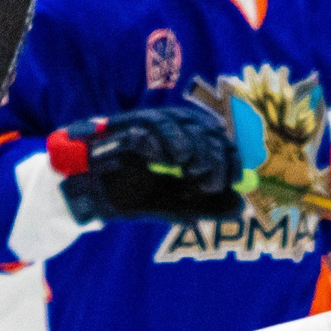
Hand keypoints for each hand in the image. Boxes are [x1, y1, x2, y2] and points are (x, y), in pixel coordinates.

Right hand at [47, 106, 242, 224]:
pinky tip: (165, 161)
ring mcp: (139, 124)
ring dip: (188, 145)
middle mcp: (163, 127)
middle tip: (206, 181)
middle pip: (199, 127)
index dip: (229, 155)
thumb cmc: (131, 195)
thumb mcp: (174, 204)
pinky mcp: (117, 129)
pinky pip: (143, 129)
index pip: (215, 136)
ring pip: (173, 122)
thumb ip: (204, 206)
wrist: (88, 197)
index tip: (233, 180)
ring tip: (187, 169)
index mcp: (180, 139)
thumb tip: (241, 209)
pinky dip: (158, 143)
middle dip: (210, 154)